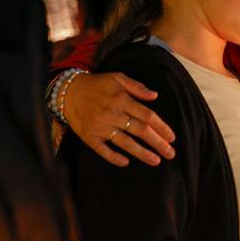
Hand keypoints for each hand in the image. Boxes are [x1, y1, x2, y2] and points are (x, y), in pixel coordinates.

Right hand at [61, 72, 175, 166]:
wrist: (67, 92)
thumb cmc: (96, 84)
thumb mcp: (117, 78)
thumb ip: (137, 87)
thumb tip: (155, 96)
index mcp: (122, 100)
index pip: (147, 116)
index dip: (161, 127)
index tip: (172, 137)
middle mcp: (113, 114)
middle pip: (140, 131)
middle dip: (158, 143)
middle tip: (170, 153)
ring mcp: (101, 127)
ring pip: (125, 143)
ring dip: (142, 153)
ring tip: (156, 161)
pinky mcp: (89, 137)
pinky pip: (103, 150)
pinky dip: (114, 157)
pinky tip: (126, 162)